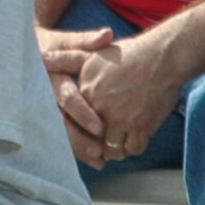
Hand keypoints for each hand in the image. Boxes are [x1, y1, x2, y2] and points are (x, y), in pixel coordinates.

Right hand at [36, 24, 112, 165]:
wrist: (23, 52)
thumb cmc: (51, 45)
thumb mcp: (66, 41)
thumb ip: (85, 41)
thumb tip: (107, 36)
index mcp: (50, 76)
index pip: (66, 97)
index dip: (82, 112)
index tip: (99, 127)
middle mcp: (43, 95)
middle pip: (61, 121)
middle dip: (79, 138)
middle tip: (99, 152)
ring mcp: (41, 108)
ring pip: (59, 132)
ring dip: (78, 148)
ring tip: (100, 161)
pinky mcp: (44, 117)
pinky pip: (58, 135)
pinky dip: (76, 149)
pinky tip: (94, 162)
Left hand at [78, 29, 185, 161]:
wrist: (163, 56)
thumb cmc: (128, 54)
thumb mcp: (92, 54)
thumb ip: (65, 60)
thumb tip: (41, 58)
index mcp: (85, 93)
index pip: (70, 123)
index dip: (76, 130)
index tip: (85, 130)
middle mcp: (99, 108)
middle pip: (90, 140)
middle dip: (94, 144)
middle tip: (100, 142)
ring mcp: (120, 119)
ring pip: (111, 149)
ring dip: (113, 149)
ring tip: (116, 141)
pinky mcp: (141, 127)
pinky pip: (132, 150)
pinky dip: (132, 147)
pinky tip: (132, 139)